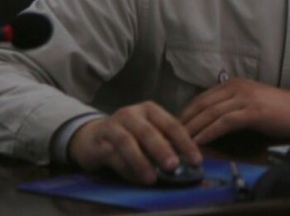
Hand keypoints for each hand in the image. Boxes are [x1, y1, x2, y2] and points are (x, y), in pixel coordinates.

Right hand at [66, 102, 201, 184]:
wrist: (92, 136)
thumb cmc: (129, 135)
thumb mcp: (148, 133)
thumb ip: (165, 143)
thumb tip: (186, 164)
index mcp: (150, 110)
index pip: (171, 124)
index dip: (185, 143)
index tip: (196, 161)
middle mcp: (132, 114)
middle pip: (149, 131)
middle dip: (162, 149)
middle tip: (174, 166)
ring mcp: (114, 125)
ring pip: (127, 142)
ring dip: (141, 161)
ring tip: (152, 178)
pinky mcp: (99, 141)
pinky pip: (113, 155)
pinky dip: (125, 168)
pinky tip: (136, 179)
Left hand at [178, 77, 289, 144]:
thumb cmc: (275, 110)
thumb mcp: (248, 102)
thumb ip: (229, 107)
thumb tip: (207, 122)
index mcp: (232, 84)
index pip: (201, 97)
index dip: (186, 112)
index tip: (173, 127)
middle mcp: (236, 87)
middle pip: (202, 104)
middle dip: (185, 121)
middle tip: (170, 136)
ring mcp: (244, 98)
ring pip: (210, 112)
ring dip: (193, 128)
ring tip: (180, 141)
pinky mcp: (252, 111)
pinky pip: (224, 122)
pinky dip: (209, 132)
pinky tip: (199, 141)